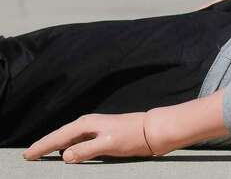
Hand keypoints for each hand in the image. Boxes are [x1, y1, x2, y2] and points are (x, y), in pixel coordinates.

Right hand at [23, 113, 153, 162]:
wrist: (153, 130)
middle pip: (60, 136)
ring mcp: (95, 128)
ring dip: (55, 145)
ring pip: (68, 138)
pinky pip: (78, 140)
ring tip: (42, 153)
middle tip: (29, 155)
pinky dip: (68, 146)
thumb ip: (85, 150)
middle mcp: (88, 124)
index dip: (42, 147)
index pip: (57, 138)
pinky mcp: (102, 134)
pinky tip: (67, 151)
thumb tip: (64, 155)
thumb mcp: (108, 145)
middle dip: (44, 145)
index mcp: (86, 124)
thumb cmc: (132, 136)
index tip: (27, 155)